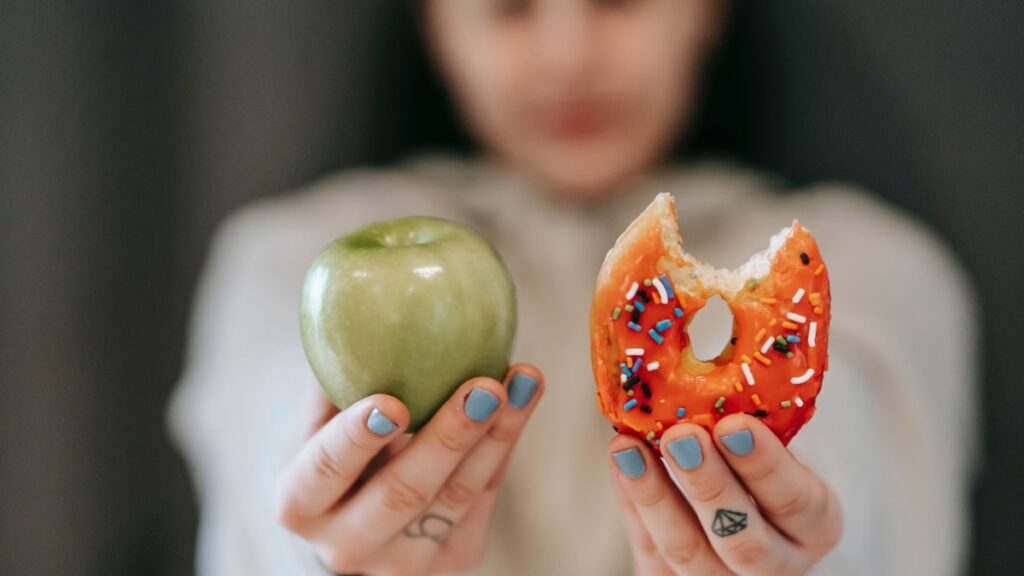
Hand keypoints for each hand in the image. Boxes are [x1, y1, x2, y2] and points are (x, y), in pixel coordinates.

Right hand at [276, 364, 543, 574]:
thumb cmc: (332, 452)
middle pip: (402, 494)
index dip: (357, 438)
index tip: (392, 401)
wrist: (353, 523)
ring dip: (495, 436)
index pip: (326, 471)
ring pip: (455, 498)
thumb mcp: (316, 424)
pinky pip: (483, 499)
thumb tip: (354, 298)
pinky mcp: (451, 560)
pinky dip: (504, 444)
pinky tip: (523, 398)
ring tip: (523, 381)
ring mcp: (402, 563)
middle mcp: (346, 545)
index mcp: (300, 503)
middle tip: (483, 388)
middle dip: (448, 439)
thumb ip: (333, 379)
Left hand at [608, 414, 842, 574]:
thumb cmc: (756, 464)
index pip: (799, 504)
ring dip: (655, 496)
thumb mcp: (773, 444)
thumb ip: (754, 421)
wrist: (733, 511)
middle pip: (744, 541)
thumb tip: (722, 352)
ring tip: (628, 447)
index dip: (767, 467)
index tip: (734, 424)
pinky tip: (620, 461)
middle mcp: (776, 565)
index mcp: (814, 524)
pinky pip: (650, 552)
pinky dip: (632, 504)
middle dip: (709, 486)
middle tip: (681, 436)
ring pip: (689, 553)